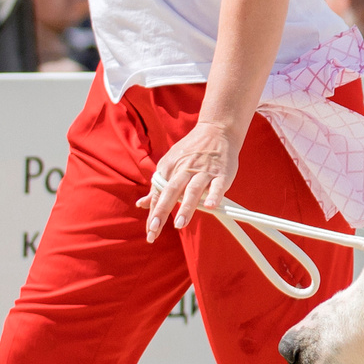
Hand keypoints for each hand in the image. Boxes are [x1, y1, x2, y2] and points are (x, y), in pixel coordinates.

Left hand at [139, 119, 242, 239]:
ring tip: (179, 224)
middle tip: (154, 230)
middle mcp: (184, 169)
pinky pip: (217, 186)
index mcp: (169, 168)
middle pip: (170, 192)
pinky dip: (214, 196)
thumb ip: (158, 187)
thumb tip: (141, 205)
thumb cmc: (191, 152)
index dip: (154, 214)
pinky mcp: (222, 173)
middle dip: (162, 211)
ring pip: (192, 190)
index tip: (151, 232)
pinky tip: (210, 207)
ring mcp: (203, 171)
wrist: (217, 130)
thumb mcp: (170, 164)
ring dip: (186, 207)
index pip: (159, 194)